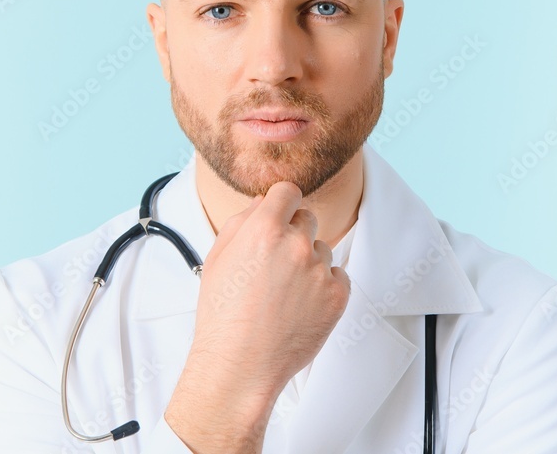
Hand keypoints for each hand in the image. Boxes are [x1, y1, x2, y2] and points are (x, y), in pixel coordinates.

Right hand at [165, 182, 350, 452]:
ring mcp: (320, 270)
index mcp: (264, 229)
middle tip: (276, 265)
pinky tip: (301, 305)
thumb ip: (242, 221)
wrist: (240, 365)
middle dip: (294, 234)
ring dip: (308, 263)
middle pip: (307, 218)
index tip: (281, 214)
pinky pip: (338, 276)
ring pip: (322, 250)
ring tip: (284, 294)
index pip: (288, 191)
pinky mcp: (338, 295)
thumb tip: (265, 202)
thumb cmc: (223, 314)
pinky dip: (324, 287)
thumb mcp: (218, 259)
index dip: (282, 202)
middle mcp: (296, 244)